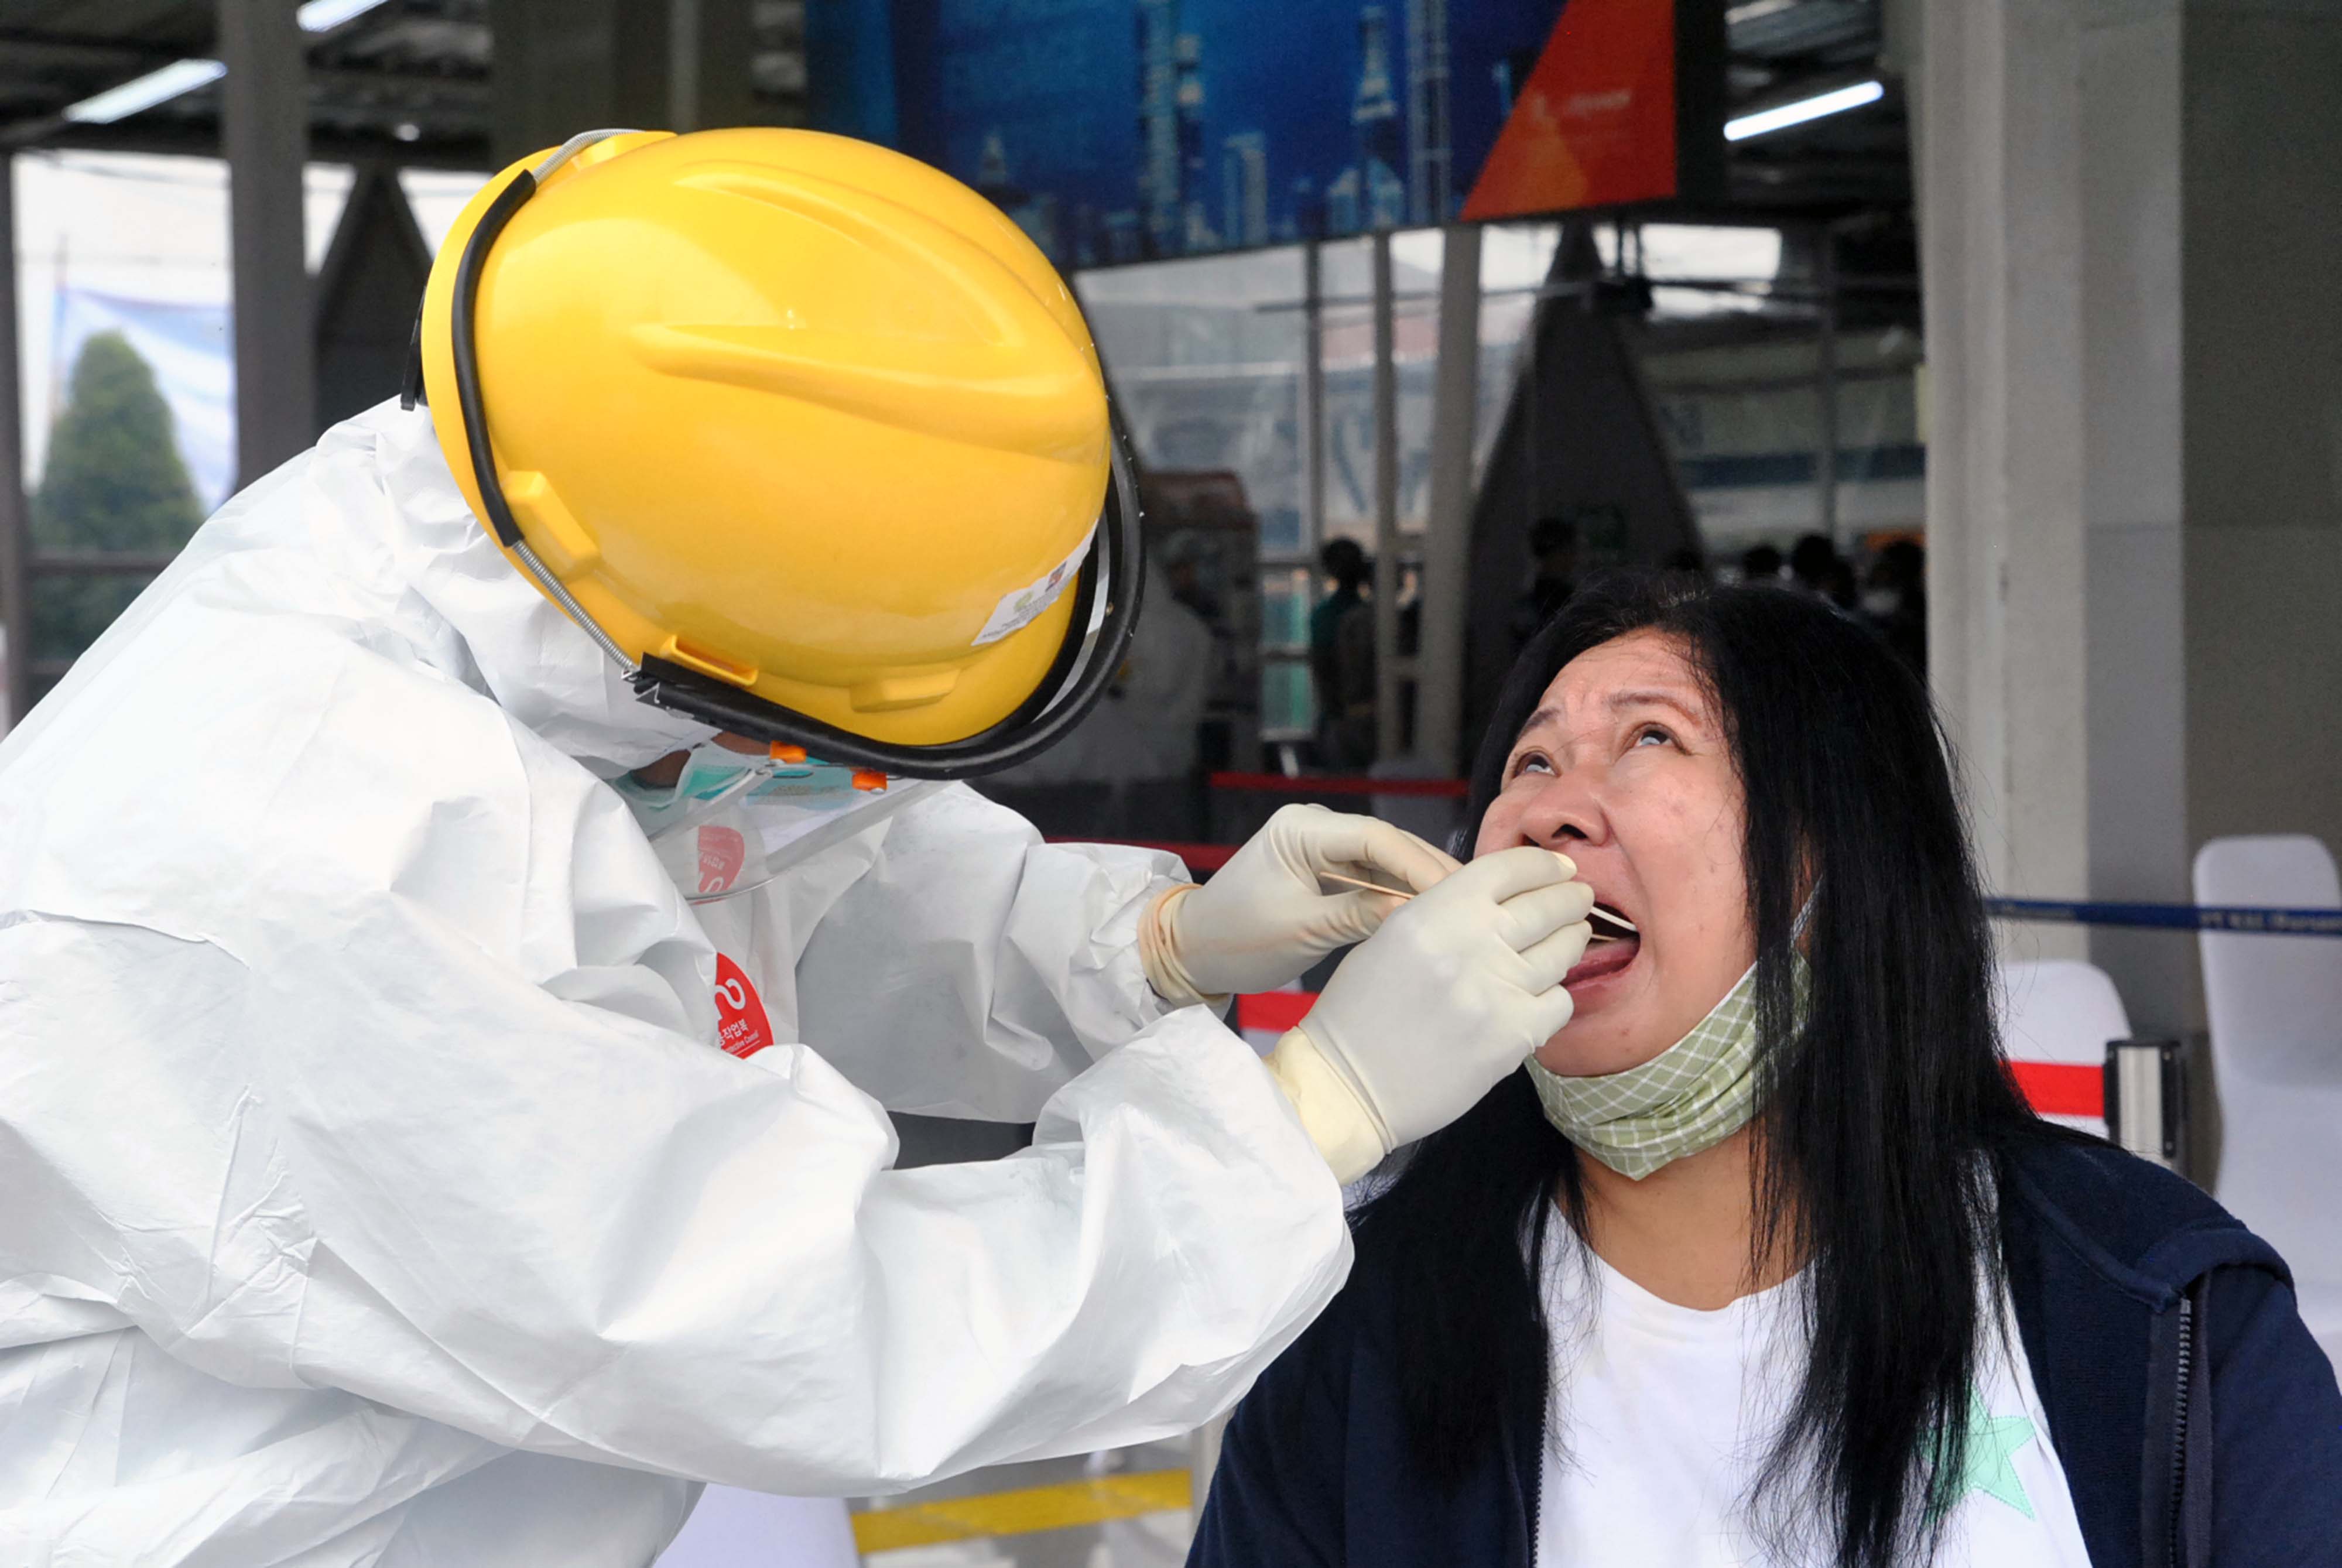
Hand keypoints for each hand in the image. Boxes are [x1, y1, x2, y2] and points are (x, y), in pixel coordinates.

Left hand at [1143, 804, 1459, 1003]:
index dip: (1420, 866)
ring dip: (1418, 883)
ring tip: (1467, 907)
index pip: (1377, 838)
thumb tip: (1416, 911)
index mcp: (1301, 829)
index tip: (1458, 895)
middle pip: (1387, 843)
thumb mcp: (1301, 931)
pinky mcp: (1323, 868)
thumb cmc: (1235, 940)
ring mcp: (1319, 846)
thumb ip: (1360, 915)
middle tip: (1480, 900)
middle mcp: (1313, 826)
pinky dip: (1397, 893)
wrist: (1191, 950)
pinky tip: (1429, 913)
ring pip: (1383, 859)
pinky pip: (1370, 875)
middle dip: (1429, 871)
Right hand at [1266, 847, 1591, 1178]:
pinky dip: (1555, 996)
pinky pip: (1559, 1003)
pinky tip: (1542, 997)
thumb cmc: (1358, 1013)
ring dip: (1571, 940)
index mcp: (1434, 913)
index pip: (1507, 869)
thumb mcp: (1390, 940)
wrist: (1348, 1086)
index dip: (1543, 864)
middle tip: (1579, 898)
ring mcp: (1498, 990)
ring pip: (1562, 952)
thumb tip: (1498, 903)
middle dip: (1570, 898)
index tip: (1560, 868)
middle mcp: (1471, 943)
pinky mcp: (1515, 1035)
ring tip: (1571, 937)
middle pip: (1547, 905)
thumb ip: (1444, 914)